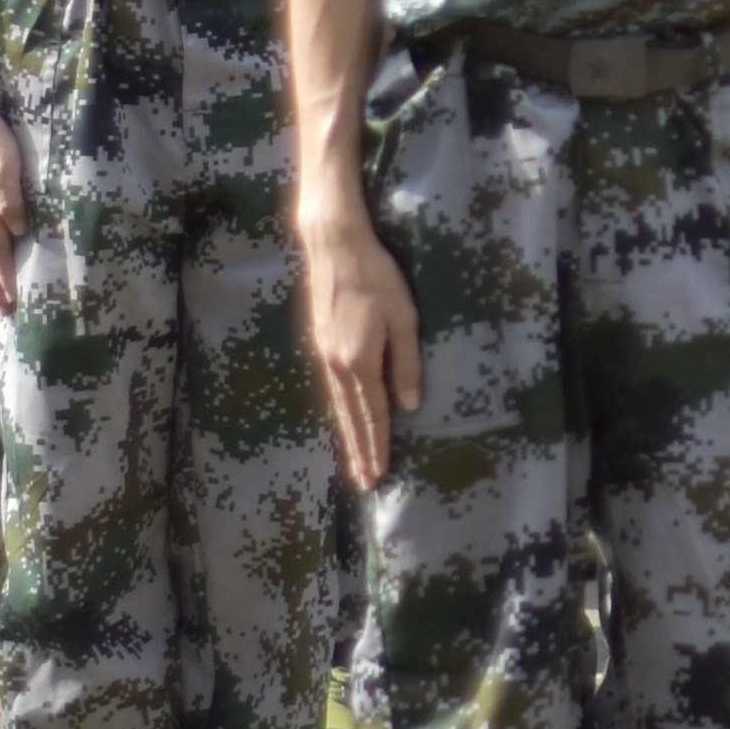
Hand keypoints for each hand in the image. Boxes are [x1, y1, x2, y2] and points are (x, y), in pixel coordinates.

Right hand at [301, 202, 420, 493]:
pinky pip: (332, 388)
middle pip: (351, 417)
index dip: (378, 445)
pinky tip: (343, 417)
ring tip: (353, 461)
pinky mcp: (320, 343)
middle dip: (360, 450)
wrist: (334, 246)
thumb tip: (409, 405)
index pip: (374, 414)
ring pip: (338, 405)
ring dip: (348, 435)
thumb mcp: (405, 318)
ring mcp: (324, 355)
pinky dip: (339, 411)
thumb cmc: (377, 277)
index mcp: (359, 362)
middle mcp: (337, 365)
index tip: (379, 474)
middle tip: (364, 482)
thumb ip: (407, 363)